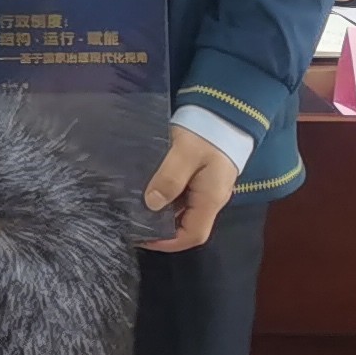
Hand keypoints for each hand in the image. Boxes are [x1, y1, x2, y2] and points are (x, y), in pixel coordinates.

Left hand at [141, 126, 243, 252]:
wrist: (223, 111)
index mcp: (210, 199)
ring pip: (181, 210)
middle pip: (186, 225)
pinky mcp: (200, 177)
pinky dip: (164, 197)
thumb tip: (151, 204)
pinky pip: (181, 195)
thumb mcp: (184, 153)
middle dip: (159, 228)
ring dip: (160, 212)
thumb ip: (169, 178)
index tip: (142, 237)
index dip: (168, 242)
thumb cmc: (205, 133)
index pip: (193, 235)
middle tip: (132, 221)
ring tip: (133, 206)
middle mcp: (210, 199)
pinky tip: (146, 189)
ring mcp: (206, 188)